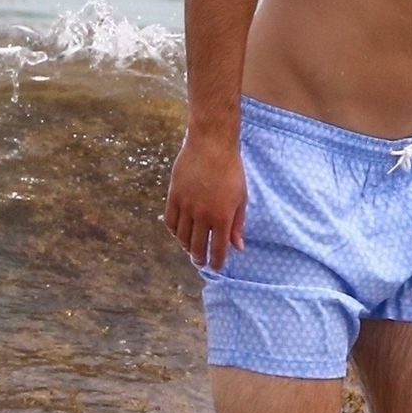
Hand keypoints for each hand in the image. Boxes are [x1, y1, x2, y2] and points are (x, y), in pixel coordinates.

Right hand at [164, 130, 246, 269]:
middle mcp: (202, 215)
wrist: (211, 144)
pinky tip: (180, 233)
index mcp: (222, 216)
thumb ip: (237, 224)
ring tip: (191, 249)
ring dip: (187, 247)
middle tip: (201, 262)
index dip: (217, 262)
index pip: (218, 249)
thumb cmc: (231, 170)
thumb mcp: (241, 198)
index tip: (217, 267)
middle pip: (198, 246)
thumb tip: (238, 246)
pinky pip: (170, 222)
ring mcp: (186, 206)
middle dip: (200, 258)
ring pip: (182, 237)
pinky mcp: (173, 196)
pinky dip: (175, 232)